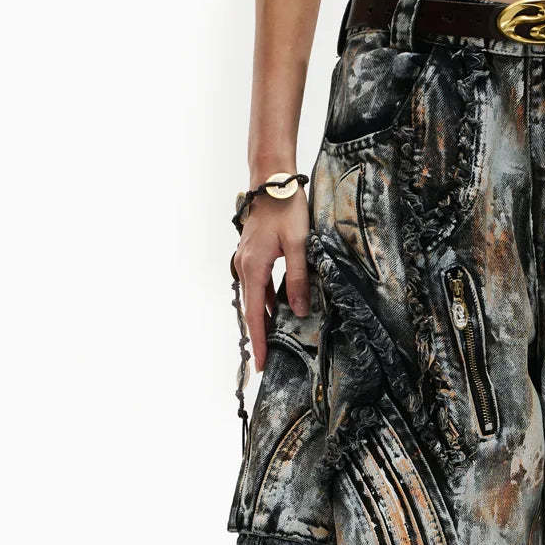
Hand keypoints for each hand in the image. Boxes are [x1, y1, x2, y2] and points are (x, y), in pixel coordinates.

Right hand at [233, 189, 310, 371]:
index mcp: (254, 267)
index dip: (259, 341)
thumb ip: (298, 279)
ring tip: (274, 341)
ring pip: (254, 298)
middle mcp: (244, 266)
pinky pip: (257, 285)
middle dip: (259, 336)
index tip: (261, 364)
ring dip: (263, 319)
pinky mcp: (252, 254)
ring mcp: (245, 260)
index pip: (255, 314)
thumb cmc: (286, 209)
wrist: (271, 181)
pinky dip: (265, 301)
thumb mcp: (300, 245)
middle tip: (266, 361)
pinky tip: (277, 309)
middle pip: (251, 310)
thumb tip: (298, 310)